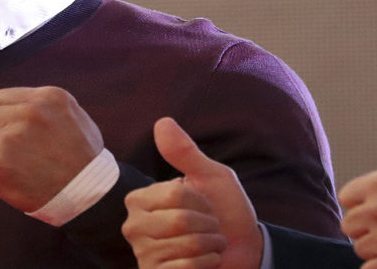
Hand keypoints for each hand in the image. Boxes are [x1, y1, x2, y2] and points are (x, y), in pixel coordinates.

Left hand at [0, 86, 102, 211]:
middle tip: (10, 153)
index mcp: (44, 98)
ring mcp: (8, 139)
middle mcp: (25, 114)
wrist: (88, 192)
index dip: (3, 118)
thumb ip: (41, 104)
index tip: (13, 132)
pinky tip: (3, 181)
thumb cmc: (82, 157)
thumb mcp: (72, 115)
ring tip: (8, 169)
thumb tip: (9, 106)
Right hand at [121, 117, 261, 268]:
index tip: (205, 205)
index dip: (201, 201)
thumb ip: (186, 153)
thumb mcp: (211, 176)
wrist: (243, 250)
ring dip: (209, 246)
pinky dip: (206, 264)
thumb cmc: (224, 211)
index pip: (174, 195)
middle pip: (179, 221)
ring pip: (185, 246)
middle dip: (208, 225)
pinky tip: (205, 263)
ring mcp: (142, 254)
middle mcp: (133, 226)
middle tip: (209, 227)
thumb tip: (163, 121)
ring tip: (207, 245)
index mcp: (140, 199)